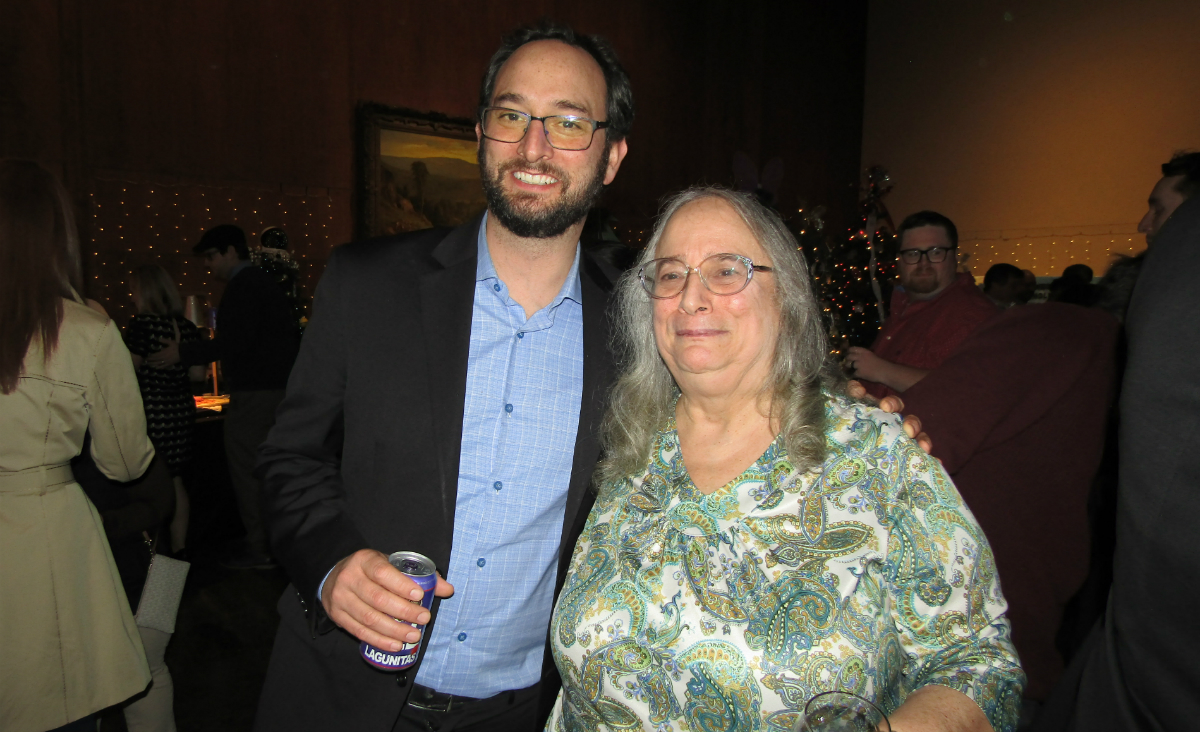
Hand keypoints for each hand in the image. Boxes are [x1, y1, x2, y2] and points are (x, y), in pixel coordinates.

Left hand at [147, 336, 180, 367]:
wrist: (184, 353)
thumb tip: (158, 339)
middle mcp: (164, 358)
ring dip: (153, 364)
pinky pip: (163, 366)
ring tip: (149, 364)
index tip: (146, 356)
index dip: (150, 356)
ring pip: (158, 363)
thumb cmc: (177, 347)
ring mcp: (167, 361)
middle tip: (145, 361)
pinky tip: (156, 368)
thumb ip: (164, 341)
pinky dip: (159, 367)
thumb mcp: (171, 342)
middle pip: (156, 359)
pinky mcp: (170, 364)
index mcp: (163, 352)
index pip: (155, 355)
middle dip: (150, 360)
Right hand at [321, 549, 454, 650]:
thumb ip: (418, 575)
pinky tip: (396, 645)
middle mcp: (349, 578)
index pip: (382, 572)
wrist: (333, 577)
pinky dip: (379, 640)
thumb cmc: (370, 571)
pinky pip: (359, 631)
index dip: (401, 585)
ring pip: (369, 618)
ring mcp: (340, 598)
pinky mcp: (337, 616)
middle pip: (378, 598)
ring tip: (414, 636)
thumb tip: (448, 589)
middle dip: (404, 611)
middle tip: (424, 619)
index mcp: (364, 560)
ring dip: (394, 630)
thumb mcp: (390, 565)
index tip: (420, 596)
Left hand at [844, 346, 886, 382]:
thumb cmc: (880, 363)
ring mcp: (858, 365)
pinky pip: (852, 373)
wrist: (885, 371)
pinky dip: (852, 375)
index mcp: (864, 351)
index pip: (852, 349)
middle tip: (846, 363)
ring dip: (847, 367)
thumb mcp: (871, 356)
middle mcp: (859, 356)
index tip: (847, 354)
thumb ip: (863, 355)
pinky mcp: (859, 372)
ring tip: (849, 370)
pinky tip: (854, 375)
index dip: (848, 352)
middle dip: (846, 360)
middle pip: (848, 356)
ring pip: (848, 365)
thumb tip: (856, 357)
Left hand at [847, 380, 932, 454]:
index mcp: (886, 413)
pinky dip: (931, 461)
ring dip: (924, 441)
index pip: (894, 404)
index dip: (892, 404)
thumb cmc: (853, 424)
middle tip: (909, 430)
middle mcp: (899, 426)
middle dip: (912, 424)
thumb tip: (858, 388)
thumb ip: (852, 393)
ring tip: (924, 448)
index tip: (885, 407)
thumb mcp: (850, 407)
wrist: (850, 447)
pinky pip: (921, 458)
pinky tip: (938, 463)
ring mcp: (904, 442)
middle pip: (912, 422)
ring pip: (920, 439)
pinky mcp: (907, 457)